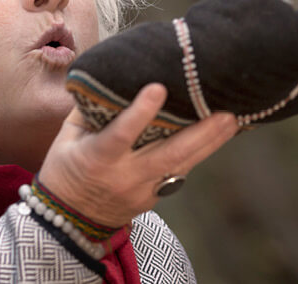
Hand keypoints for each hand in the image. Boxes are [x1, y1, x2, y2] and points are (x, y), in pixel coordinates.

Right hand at [37, 83, 237, 227]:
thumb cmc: (65, 170)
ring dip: (210, 143)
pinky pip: (180, 172)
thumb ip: (89, 110)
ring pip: (183, 165)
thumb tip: (111, 77)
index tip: (158, 88)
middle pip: (169, 154)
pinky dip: (198, 153)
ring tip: (232, 120)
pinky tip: (216, 136)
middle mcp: (125, 176)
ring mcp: (143, 190)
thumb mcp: (67, 138)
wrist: (69, 220)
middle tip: (225, 112)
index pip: (121, 134)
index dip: (140, 112)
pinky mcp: (155, 197)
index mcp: (97, 158)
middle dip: (201, 133)